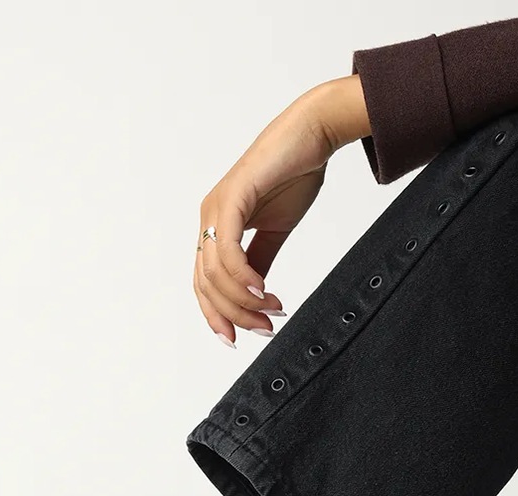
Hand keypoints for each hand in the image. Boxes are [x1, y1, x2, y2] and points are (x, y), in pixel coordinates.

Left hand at [194, 75, 370, 346]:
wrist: (312, 134)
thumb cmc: (295, 174)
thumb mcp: (276, 230)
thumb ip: (261, 262)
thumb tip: (254, 295)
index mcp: (217, 227)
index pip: (205, 283)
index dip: (217, 315)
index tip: (239, 338)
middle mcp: (210, 217)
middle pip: (207, 285)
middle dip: (234, 315)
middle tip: (265, 328)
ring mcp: (217, 207)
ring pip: (215, 273)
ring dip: (244, 300)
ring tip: (272, 310)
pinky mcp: (232, 197)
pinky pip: (228, 249)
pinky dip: (242, 276)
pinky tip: (261, 291)